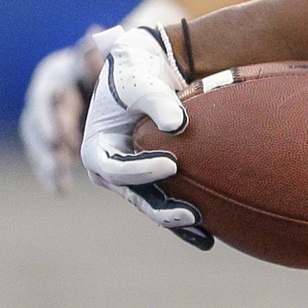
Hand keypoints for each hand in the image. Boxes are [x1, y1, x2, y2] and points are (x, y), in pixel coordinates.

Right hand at [19, 31, 105, 193]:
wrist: (104, 66)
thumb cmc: (103, 58)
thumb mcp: (100, 52)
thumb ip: (97, 48)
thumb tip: (95, 31)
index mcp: (52, 78)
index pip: (44, 99)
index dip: (49, 119)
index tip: (57, 138)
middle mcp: (44, 100)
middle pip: (36, 126)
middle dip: (46, 147)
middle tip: (59, 163)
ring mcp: (46, 120)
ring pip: (39, 145)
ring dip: (47, 164)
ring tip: (59, 182)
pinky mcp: (54, 137)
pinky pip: (49, 156)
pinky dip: (53, 173)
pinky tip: (61, 190)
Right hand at [79, 26, 212, 249]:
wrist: (148, 70)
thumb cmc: (138, 73)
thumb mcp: (142, 81)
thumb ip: (157, 100)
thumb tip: (178, 125)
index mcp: (97, 147)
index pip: (115, 167)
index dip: (140, 170)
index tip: (171, 164)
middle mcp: (112, 168)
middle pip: (135, 195)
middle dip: (162, 209)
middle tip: (192, 213)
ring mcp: (134, 176)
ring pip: (153, 204)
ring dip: (177, 220)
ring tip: (204, 231)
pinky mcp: (155, 178)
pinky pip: (168, 201)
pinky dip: (185, 219)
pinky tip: (210, 236)